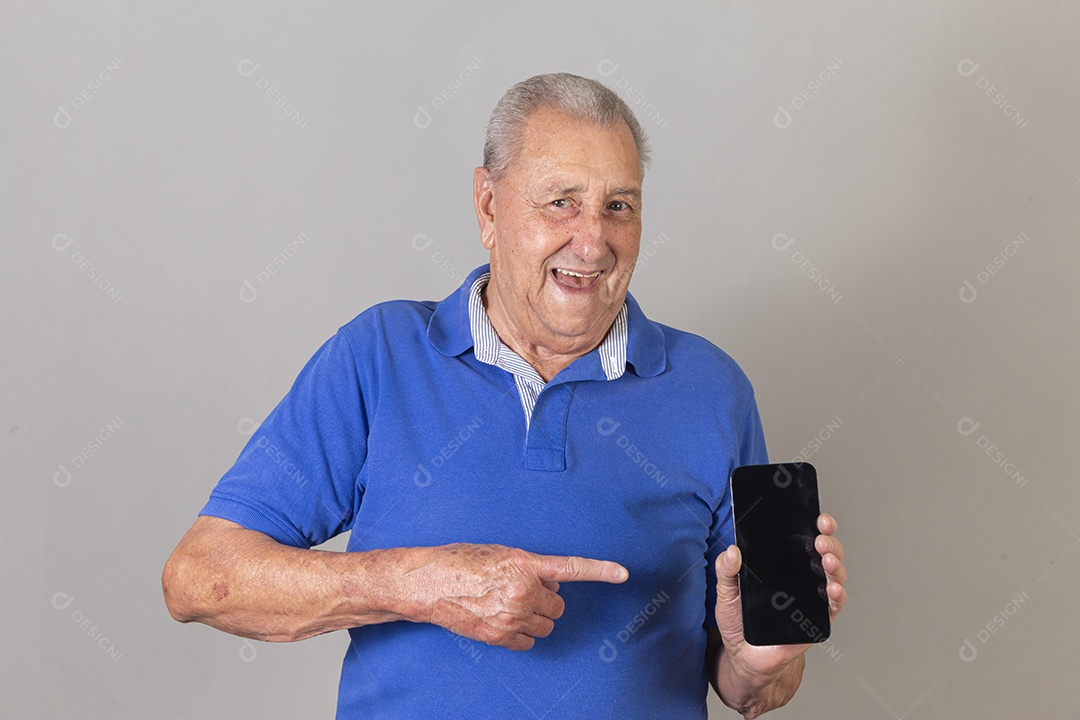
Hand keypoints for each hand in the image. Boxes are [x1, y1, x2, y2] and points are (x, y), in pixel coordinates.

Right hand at [406, 543, 627, 650]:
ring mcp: (511, 617)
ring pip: (546, 625)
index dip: (600, 570)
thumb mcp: (502, 553)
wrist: (429, 583)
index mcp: (524, 564)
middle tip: (522, 589)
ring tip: (509, 603)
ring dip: (535, 617)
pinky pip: (529, 642)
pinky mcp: (499, 636)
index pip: (571, 568)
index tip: (623, 573)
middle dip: (546, 599)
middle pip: (558, 606)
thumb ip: (530, 568)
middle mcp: (522, 592)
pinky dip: (522, 633)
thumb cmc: (462, 561)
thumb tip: (550, 585)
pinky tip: (503, 619)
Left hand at [714, 513, 847, 678]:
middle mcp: (802, 576)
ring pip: (833, 574)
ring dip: (835, 564)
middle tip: (820, 537)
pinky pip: (834, 604)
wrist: (745, 655)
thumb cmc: (739, 621)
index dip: (815, 526)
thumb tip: (731, 550)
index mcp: (783, 564)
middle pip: (825, 552)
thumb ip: (726, 571)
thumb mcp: (726, 592)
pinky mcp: (817, 618)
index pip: (803, 538)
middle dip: (829, 541)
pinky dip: (836, 594)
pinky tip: (832, 588)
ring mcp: (812, 596)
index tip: (817, 517)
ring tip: (826, 560)